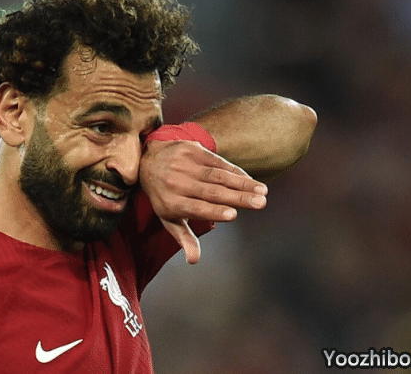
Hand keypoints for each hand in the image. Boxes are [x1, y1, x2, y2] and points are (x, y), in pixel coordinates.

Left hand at [139, 140, 267, 263]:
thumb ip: (184, 238)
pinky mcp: (192, 150)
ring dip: (243, 183)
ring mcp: (184, 165)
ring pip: (218, 176)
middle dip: (238, 198)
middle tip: (261, 203)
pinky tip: (250, 179)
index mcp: (171, 202)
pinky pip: (217, 161)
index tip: (233, 215)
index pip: (196, 208)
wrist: (148, 161)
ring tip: (262, 191)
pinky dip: (235, 171)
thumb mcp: (169, 218)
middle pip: (211, 192)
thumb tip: (193, 261)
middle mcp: (177, 183)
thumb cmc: (164, 196)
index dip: (214, 211)